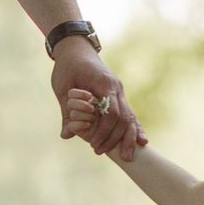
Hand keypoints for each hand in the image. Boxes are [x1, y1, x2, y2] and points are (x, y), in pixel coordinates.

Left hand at [52, 38, 141, 156]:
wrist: (76, 48)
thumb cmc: (67, 67)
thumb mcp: (62, 88)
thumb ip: (66, 111)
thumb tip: (67, 135)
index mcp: (104, 83)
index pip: (111, 112)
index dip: (104, 131)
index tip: (94, 145)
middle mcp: (116, 88)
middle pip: (124, 118)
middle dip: (117, 139)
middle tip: (103, 153)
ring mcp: (119, 91)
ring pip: (130, 117)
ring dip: (128, 137)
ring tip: (127, 156)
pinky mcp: (118, 95)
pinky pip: (129, 113)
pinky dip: (135, 127)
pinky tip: (141, 141)